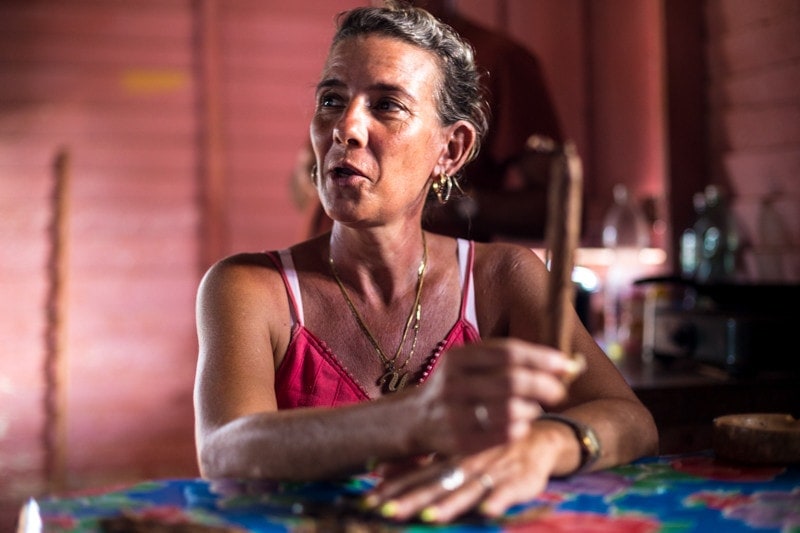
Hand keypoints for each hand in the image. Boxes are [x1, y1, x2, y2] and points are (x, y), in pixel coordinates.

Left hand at [365, 427, 561, 522]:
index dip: (391, 490)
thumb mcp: (452, 454)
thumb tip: (380, 469)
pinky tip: (488, 511)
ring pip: (467, 490)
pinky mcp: (519, 480)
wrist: (536, 437)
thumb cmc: (486, 449)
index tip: (366, 503)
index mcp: (448, 461)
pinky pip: (508, 491)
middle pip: (435, 486)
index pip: (415, 478)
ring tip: (430, 518)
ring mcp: (492, 472)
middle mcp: (466, 466)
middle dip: (411, 500)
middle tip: (386, 512)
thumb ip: (418, 465)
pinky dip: (498, 500)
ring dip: (449, 505)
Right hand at [414, 338, 583, 455]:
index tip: (564, 364)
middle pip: (512, 381)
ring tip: (535, 408)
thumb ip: (506, 360)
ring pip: (511, 410)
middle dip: (544, 385)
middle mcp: (453, 384)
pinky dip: (521, 428)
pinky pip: (504, 435)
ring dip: (533, 409)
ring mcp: (454, 414)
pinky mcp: (459, 441)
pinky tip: (521, 424)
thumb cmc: (456, 387)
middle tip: (559, 391)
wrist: (414, 419)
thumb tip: (562, 363)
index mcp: (457, 358)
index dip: (540, 358)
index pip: (507, 353)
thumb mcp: (468, 364)